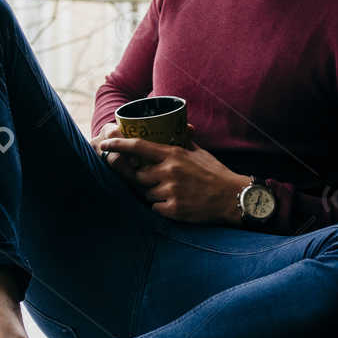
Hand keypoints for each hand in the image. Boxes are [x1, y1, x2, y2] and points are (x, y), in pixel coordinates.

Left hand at [97, 125, 250, 223]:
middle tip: (155, 180)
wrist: (232, 197)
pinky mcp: (174, 209)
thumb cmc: (215, 173)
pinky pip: (155, 208)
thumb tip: (177, 128)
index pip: (138, 147)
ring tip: (174, 192)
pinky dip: (162, 207)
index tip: (105, 144)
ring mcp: (170, 191)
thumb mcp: (198, 152)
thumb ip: (181, 142)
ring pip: (146, 193)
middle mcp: (168, 171)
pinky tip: (177, 203)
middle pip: (138, 175)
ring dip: (154, 193)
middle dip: (142, 178)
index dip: (118, 145)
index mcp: (173, 154)